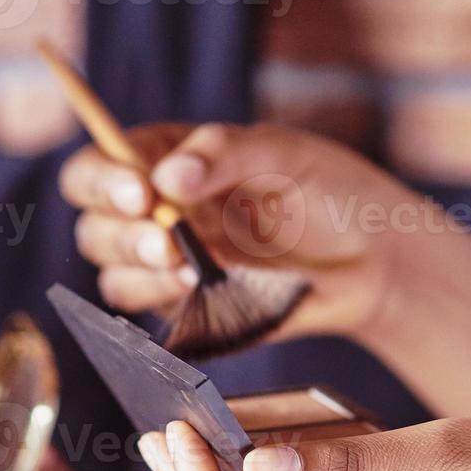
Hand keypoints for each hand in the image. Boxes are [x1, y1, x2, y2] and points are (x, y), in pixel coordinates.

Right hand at [59, 122, 429, 342]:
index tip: (142, 193)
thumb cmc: (332, 192)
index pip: (100, 166)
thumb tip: (167, 177)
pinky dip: (163, 305)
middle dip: (122, 234)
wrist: (375, 259)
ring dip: (140, 272)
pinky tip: (198, 291)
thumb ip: (226, 154)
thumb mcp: (285, 152)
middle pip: (95, 225)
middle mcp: (159, 213)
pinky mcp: (192, 312)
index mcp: (169, 160)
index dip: (104, 179)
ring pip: (113, 274)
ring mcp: (172, 266)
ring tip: (191, 270)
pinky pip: (151, 317)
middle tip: (169, 243)